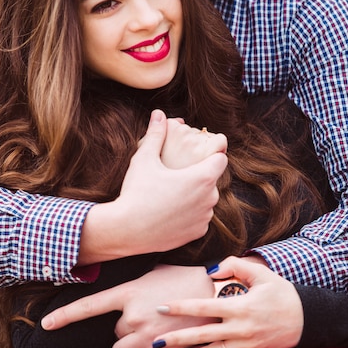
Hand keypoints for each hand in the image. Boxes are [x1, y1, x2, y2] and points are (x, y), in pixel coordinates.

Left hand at [41, 264, 215, 347]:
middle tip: (145, 316)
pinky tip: (156, 346)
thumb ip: (133, 285)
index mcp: (127, 293)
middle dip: (125, 329)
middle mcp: (131, 316)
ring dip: (132, 345)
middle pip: (112, 334)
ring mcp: (145, 336)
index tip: (46, 323)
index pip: (88, 306)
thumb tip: (124, 289)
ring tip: (151, 330)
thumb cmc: (182, 278)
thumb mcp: (153, 272)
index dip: (65, 316)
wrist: (212, 293)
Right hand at [79, 110, 226, 263]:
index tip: (198, 154)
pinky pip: (200, 218)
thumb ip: (156, 135)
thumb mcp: (144, 159)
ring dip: (195, 195)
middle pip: (212, 179)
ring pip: (206, 199)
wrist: (126, 230)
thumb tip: (158, 113)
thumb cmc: (136, 192)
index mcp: (201, 177)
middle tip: (177, 173)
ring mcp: (204, 218)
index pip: (220, 158)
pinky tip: (172, 209)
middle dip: (199, 174)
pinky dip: (190, 213)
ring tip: (172, 192)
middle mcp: (209, 198)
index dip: (211, 154)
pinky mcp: (197, 233)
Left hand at [152, 256, 303, 347]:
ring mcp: (242, 344)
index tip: (162, 307)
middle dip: (176, 338)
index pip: (204, 307)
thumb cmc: (280, 292)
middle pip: (202, 335)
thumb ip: (234, 265)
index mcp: (240, 307)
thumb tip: (210, 270)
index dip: (182, 308)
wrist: (305, 320)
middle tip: (154, 340)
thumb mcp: (261, 273)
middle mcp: (239, 329)